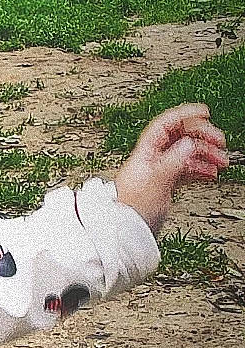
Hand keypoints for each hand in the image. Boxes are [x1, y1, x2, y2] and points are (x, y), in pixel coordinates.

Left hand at [113, 104, 228, 234]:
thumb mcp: (155, 183)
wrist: (125, 235)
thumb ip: (173, 161)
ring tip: (221, 161)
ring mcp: (158, 171)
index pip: (165, 125)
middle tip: (220, 141)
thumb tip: (189, 144)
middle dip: (201, 136)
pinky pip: (185, 169)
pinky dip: (199, 169)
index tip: (204, 112)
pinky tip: (210, 173)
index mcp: (145, 153)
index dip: (184, 115)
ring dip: (205, 154)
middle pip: (179, 138)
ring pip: (185, 154)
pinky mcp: (164, 184)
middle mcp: (152, 159)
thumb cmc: (132, 212)